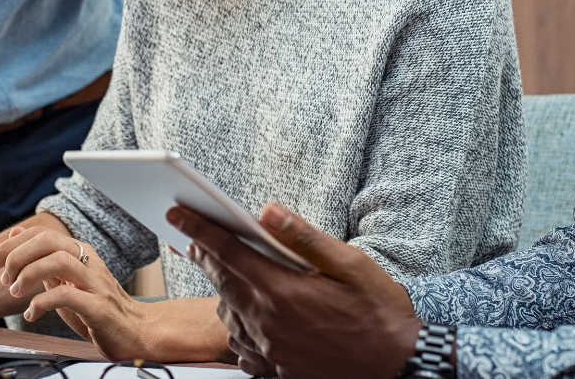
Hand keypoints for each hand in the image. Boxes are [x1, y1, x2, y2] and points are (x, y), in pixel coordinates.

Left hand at [0, 226, 152, 360]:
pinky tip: (32, 314)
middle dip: (16, 255)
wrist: (136, 332)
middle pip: (48, 241)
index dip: (12, 244)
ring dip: (29, 274)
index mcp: (80, 253)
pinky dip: (41, 303)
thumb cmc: (98, 310)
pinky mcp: (98, 306)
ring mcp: (95, 283)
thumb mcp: (66, 283)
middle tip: (2, 277)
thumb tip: (17, 240)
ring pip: (58, 261)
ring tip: (15, 291)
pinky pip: (66, 295)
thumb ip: (44, 264)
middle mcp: (89, 262)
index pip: (42, 234)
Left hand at [169, 202, 421, 378]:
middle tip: (195, 239)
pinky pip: (242, 345)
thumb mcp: (350, 264)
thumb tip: (267, 211)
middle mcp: (269, 323)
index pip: (228, 253)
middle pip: (222, 282)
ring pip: (228, 315)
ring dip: (225, 292)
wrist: (397, 365)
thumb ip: (303, 237)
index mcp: (283, 292)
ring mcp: (270, 350)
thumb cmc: (380, 312)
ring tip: (236, 276)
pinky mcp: (276, 369)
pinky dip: (239, 326)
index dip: (199, 230)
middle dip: (205, 256)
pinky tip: (252, 315)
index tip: (176, 214)